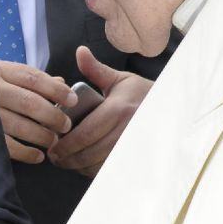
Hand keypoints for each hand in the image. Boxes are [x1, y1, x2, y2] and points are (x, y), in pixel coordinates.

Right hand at [0, 61, 77, 164]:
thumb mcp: (4, 74)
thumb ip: (32, 79)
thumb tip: (61, 82)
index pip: (34, 78)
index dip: (56, 90)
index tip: (72, 100)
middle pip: (31, 103)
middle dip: (53, 116)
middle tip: (65, 125)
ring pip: (21, 126)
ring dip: (43, 136)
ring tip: (53, 141)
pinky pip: (8, 146)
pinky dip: (27, 153)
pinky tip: (38, 156)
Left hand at [47, 48, 152, 177]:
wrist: (169, 109)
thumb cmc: (140, 94)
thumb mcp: (119, 80)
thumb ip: (96, 70)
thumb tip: (80, 51)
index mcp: (118, 109)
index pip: (86, 133)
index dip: (66, 144)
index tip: (53, 148)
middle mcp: (127, 129)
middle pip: (90, 151)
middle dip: (68, 158)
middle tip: (55, 158)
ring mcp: (132, 146)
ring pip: (99, 164)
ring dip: (79, 167)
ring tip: (66, 163)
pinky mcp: (136, 157)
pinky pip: (111, 169)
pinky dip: (95, 172)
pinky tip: (83, 168)